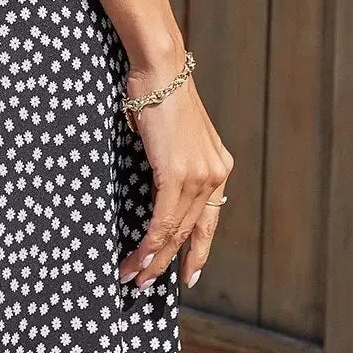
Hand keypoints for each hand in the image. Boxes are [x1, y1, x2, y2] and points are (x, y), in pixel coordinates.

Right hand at [118, 55, 233, 291]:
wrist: (160, 67)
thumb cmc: (158, 92)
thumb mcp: (173, 133)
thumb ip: (174, 160)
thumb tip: (157, 181)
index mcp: (217, 166)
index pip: (209, 219)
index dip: (198, 250)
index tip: (190, 274)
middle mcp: (215, 174)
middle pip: (191, 232)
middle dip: (169, 263)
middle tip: (149, 284)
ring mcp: (199, 176)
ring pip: (176, 232)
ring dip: (153, 260)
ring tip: (135, 278)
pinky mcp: (178, 174)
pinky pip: (163, 221)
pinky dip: (149, 245)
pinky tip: (138, 259)